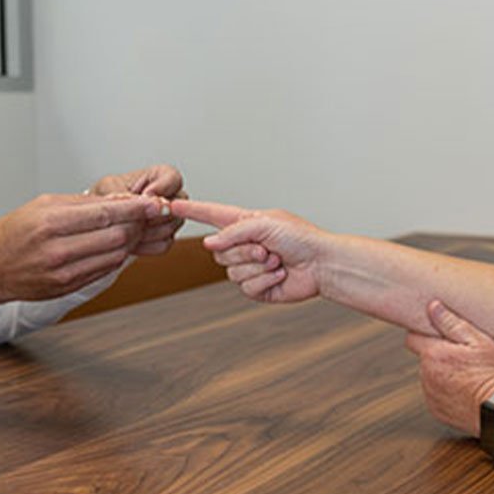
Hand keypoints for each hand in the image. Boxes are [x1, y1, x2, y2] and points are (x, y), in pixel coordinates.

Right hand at [0, 193, 170, 306]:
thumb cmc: (13, 233)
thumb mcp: (42, 205)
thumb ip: (83, 203)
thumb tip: (121, 200)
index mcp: (49, 223)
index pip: (105, 214)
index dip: (136, 208)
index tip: (156, 203)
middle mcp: (57, 250)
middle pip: (115, 236)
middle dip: (137, 224)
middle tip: (147, 214)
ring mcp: (63, 273)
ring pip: (115, 255)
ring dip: (129, 240)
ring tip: (131, 227)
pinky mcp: (68, 288)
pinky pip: (104, 270)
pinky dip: (115, 255)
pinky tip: (114, 245)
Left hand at [90, 164, 185, 254]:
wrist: (100, 220)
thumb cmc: (105, 197)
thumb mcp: (109, 188)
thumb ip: (127, 192)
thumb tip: (142, 199)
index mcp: (159, 177)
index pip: (174, 179)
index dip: (161, 188)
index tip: (144, 196)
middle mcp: (169, 197)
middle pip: (174, 207)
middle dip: (150, 215)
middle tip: (132, 216)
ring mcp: (169, 218)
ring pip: (170, 227)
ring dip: (147, 231)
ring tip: (127, 227)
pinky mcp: (166, 237)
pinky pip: (164, 243)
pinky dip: (146, 244)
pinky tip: (131, 240)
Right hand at [175, 200, 326, 302]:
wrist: (321, 264)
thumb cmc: (301, 237)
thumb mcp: (265, 223)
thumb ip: (234, 231)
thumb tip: (208, 243)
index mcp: (245, 224)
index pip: (211, 216)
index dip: (193, 211)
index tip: (172, 205)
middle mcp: (244, 245)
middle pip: (220, 252)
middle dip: (244, 251)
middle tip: (267, 249)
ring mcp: (249, 267)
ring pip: (231, 273)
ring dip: (258, 267)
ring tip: (277, 261)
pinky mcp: (257, 288)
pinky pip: (247, 287)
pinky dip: (265, 281)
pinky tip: (280, 275)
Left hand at [405, 301, 493, 435]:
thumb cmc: (492, 374)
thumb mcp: (478, 341)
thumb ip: (451, 323)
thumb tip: (432, 307)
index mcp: (433, 355)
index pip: (412, 338)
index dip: (425, 334)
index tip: (438, 334)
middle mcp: (426, 375)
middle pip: (425, 358)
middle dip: (438, 354)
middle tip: (463, 356)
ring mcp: (430, 394)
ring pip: (430, 376)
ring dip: (443, 373)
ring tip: (467, 375)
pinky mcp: (436, 410)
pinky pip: (436, 394)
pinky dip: (447, 391)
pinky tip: (466, 389)